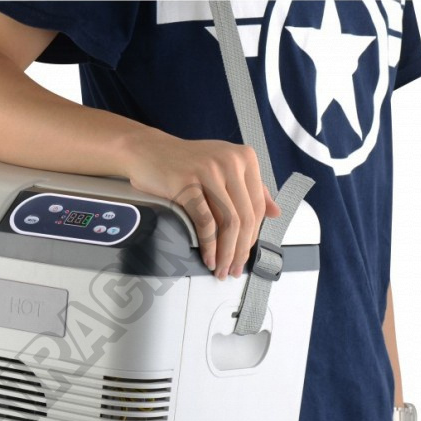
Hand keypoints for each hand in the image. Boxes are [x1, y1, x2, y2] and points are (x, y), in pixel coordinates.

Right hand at [122, 129, 280, 279]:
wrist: (147, 151)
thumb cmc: (183, 163)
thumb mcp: (223, 168)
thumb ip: (251, 188)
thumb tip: (274, 211)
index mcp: (244, 158)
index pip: (257, 206)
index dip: (253, 237)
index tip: (245, 256)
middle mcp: (230, 162)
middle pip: (244, 217)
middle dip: (240, 250)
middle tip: (234, 269)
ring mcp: (209, 171)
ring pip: (228, 222)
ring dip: (226, 252)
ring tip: (221, 268)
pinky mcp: (187, 183)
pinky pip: (205, 222)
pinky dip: (208, 245)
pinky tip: (207, 257)